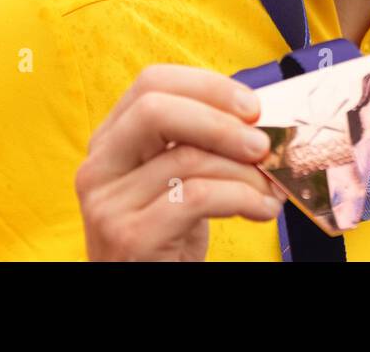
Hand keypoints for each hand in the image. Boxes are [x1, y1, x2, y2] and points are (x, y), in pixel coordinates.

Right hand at [75, 64, 285, 260]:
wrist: (145, 287)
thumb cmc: (168, 235)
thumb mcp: (176, 180)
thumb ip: (199, 143)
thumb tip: (256, 117)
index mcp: (109, 140)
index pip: (151, 83)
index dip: (207, 86)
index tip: (251, 106)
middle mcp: (99, 167)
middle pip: (154, 110)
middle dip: (220, 120)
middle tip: (262, 143)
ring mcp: (109, 204)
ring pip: (187, 159)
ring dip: (244, 171)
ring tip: (271, 189)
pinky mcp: (130, 237)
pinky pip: (198, 198)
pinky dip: (242, 198)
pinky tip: (261, 209)